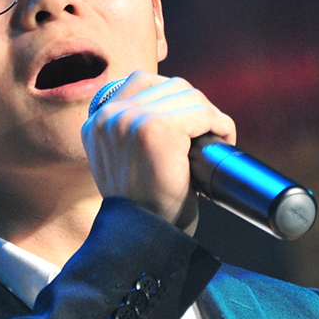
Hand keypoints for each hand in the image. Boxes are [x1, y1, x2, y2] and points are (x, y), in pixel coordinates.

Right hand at [81, 71, 236, 228]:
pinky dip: (219, 124)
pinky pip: (201, 112)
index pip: (142, 82)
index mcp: (97, 122)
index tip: (189, 123)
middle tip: (208, 135)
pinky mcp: (156, 129)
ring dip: (209, 116)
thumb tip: (172, 108)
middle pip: (169, 86)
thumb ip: (131, 133)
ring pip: (188, 95)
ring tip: (215, 138)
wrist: (143, 237)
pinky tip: (222, 141)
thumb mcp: (123, 162)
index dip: (174, 98)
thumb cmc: (144, 206)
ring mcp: (130, 120)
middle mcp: (108, 116)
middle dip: (196, 107)